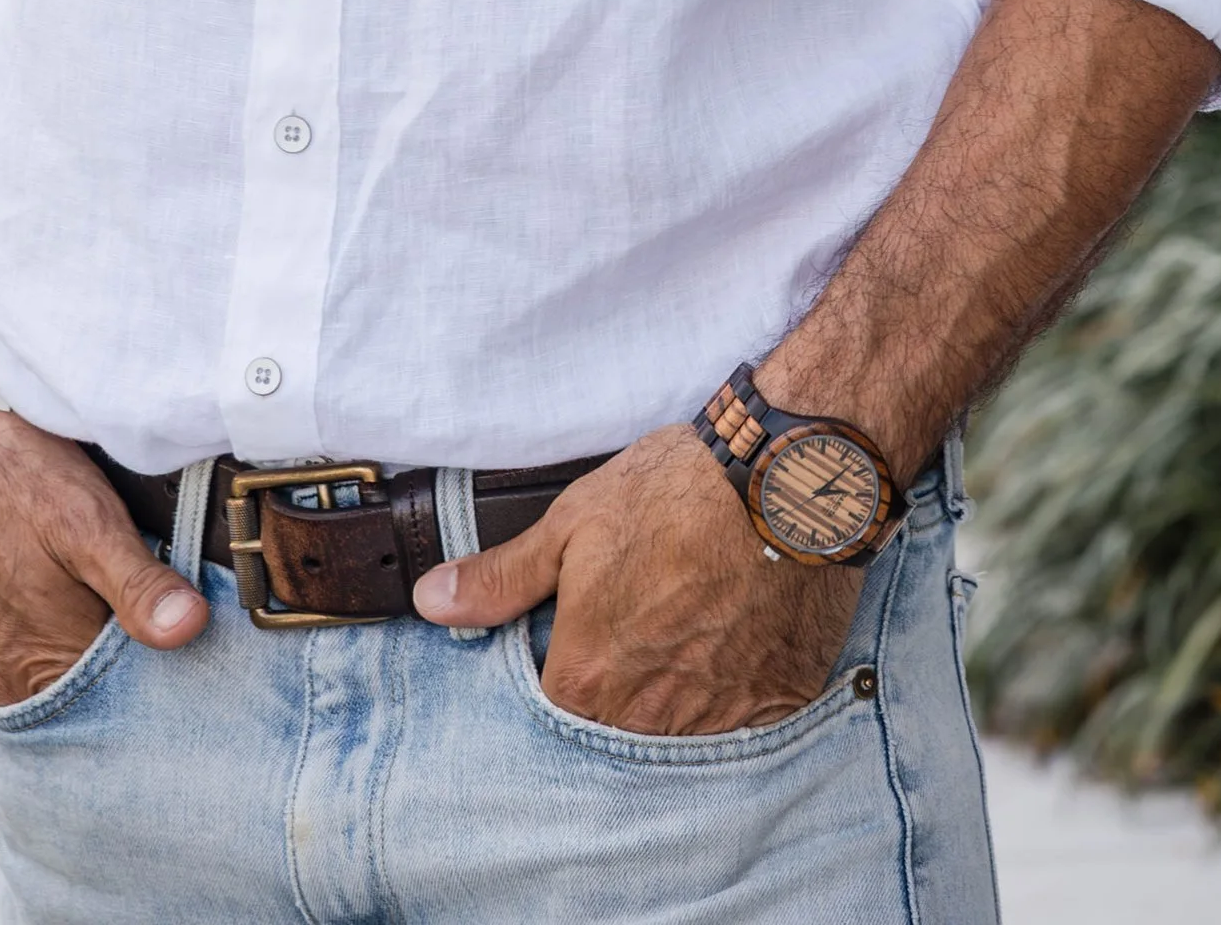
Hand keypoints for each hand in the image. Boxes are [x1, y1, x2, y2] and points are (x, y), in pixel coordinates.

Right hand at [0, 387, 208, 704]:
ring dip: (104, 642)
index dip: (174, 659)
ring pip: (70, 672)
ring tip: (126, 591)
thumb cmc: (1, 479)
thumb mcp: (84, 519)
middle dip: (140, 656)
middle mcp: (13, 681)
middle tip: (173, 602)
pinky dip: (68, 634)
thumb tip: (190, 630)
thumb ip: (136, 583)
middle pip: (102, 691)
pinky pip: (37, 656)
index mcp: (47, 663)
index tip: (201, 625)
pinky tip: (82, 593)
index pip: (134, 694)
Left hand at [411, 423, 863, 735]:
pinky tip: (731, 653)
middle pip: (614, 739)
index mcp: (587, 681)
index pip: (551, 719)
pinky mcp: (776, 706)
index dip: (561, 680)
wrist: (786, 478)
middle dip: (616, 701)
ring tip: (681, 643)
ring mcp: (717, 721)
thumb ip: (502, 579)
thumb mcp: (572, 522)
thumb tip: (433, 602)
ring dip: (671, 709)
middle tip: (637, 640)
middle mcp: (648, 719)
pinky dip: (732, 702)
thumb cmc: (677, 493)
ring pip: (677, 741)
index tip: (574, 648)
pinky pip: (742, 732)